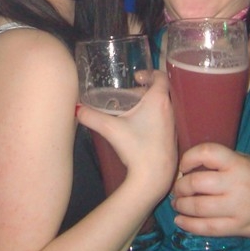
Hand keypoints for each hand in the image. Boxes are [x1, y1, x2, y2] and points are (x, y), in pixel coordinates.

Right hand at [76, 70, 176, 204]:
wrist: (153, 177)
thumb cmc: (136, 147)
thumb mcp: (110, 129)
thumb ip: (91, 116)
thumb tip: (76, 109)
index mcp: (158, 100)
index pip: (160, 76)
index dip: (149, 72)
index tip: (135, 77)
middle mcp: (169, 110)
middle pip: (159, 92)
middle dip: (143, 91)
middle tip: (127, 96)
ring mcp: (173, 125)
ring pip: (161, 107)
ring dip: (148, 106)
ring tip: (130, 112)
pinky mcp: (171, 139)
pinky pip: (163, 121)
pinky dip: (152, 119)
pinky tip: (138, 130)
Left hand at [171, 143, 249, 239]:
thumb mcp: (247, 161)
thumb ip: (222, 162)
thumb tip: (189, 167)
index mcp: (239, 163)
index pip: (207, 153)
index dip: (189, 158)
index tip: (184, 166)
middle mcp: (237, 184)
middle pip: (196, 183)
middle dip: (181, 187)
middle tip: (178, 189)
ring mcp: (237, 208)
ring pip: (198, 207)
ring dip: (181, 206)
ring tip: (178, 204)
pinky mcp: (237, 227)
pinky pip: (207, 228)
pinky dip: (189, 225)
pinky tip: (181, 221)